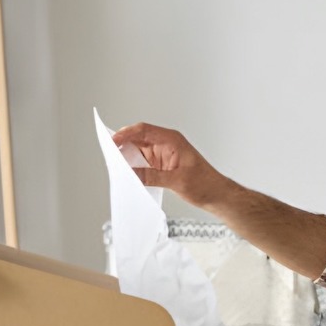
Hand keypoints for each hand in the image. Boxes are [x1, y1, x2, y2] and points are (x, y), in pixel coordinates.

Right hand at [111, 122, 226, 206]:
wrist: (217, 195)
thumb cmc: (205, 184)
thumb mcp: (177, 181)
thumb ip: (153, 176)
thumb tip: (132, 174)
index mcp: (172, 140)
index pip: (144, 130)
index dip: (126, 133)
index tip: (113, 141)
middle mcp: (166, 144)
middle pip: (138, 138)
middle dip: (123, 144)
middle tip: (109, 154)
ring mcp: (163, 154)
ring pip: (138, 150)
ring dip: (127, 156)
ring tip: (115, 165)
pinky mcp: (161, 165)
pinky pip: (142, 161)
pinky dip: (133, 165)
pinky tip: (127, 172)